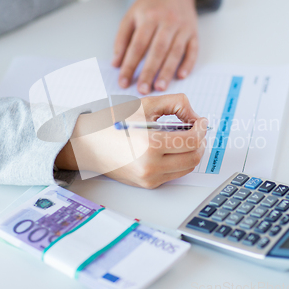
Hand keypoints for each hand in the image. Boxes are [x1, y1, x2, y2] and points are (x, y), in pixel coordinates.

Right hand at [55, 94, 207, 188]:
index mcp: (150, 146)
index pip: (192, 141)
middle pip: (194, 157)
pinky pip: (174, 173)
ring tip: (184, 136)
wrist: (87, 144)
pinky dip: (179, 160)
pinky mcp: (148, 184)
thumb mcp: (145, 104)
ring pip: (187, 167)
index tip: (201, 121)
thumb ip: (176, 104)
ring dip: (192, 151)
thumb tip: (195, 117)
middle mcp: (151, 167)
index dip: (202, 129)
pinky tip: (171, 147)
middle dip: (201, 141)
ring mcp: (150, 179)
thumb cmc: (112, 122)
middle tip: (196, 128)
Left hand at [112, 0, 197, 94]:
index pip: (137, 45)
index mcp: (148, 17)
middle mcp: (167, 21)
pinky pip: (193, 49)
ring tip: (160, 87)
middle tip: (143, 90)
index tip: (123, 81)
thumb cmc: (150, 5)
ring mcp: (182, 27)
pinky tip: (182, 75)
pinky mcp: (194, 32)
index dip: (130, 65)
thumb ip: (122, 39)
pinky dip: (188, 63)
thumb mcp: (131, 16)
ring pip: (175, 51)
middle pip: (157, 50)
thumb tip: (116, 63)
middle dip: (149, 71)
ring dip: (168, 71)